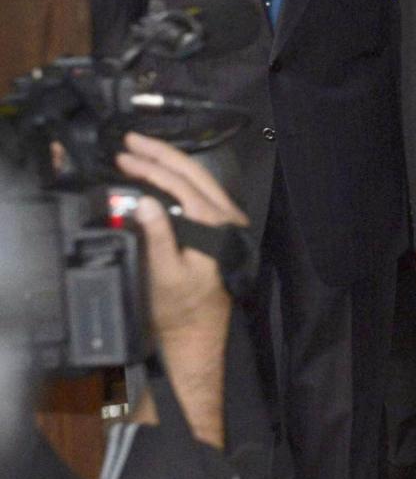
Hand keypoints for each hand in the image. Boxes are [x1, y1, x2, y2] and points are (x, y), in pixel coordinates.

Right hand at [114, 133, 245, 447]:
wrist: (197, 338)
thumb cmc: (181, 311)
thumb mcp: (163, 275)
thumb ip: (157, 236)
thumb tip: (144, 199)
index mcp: (217, 225)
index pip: (183, 183)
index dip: (151, 165)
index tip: (124, 154)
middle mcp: (227, 220)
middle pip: (194, 174)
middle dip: (161, 153)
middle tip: (130, 140)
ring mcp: (225, 225)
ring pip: (197, 182)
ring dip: (168, 164)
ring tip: (139, 151)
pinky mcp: (216, 233)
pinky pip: (196, 195)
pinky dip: (175, 181)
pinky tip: (157, 176)